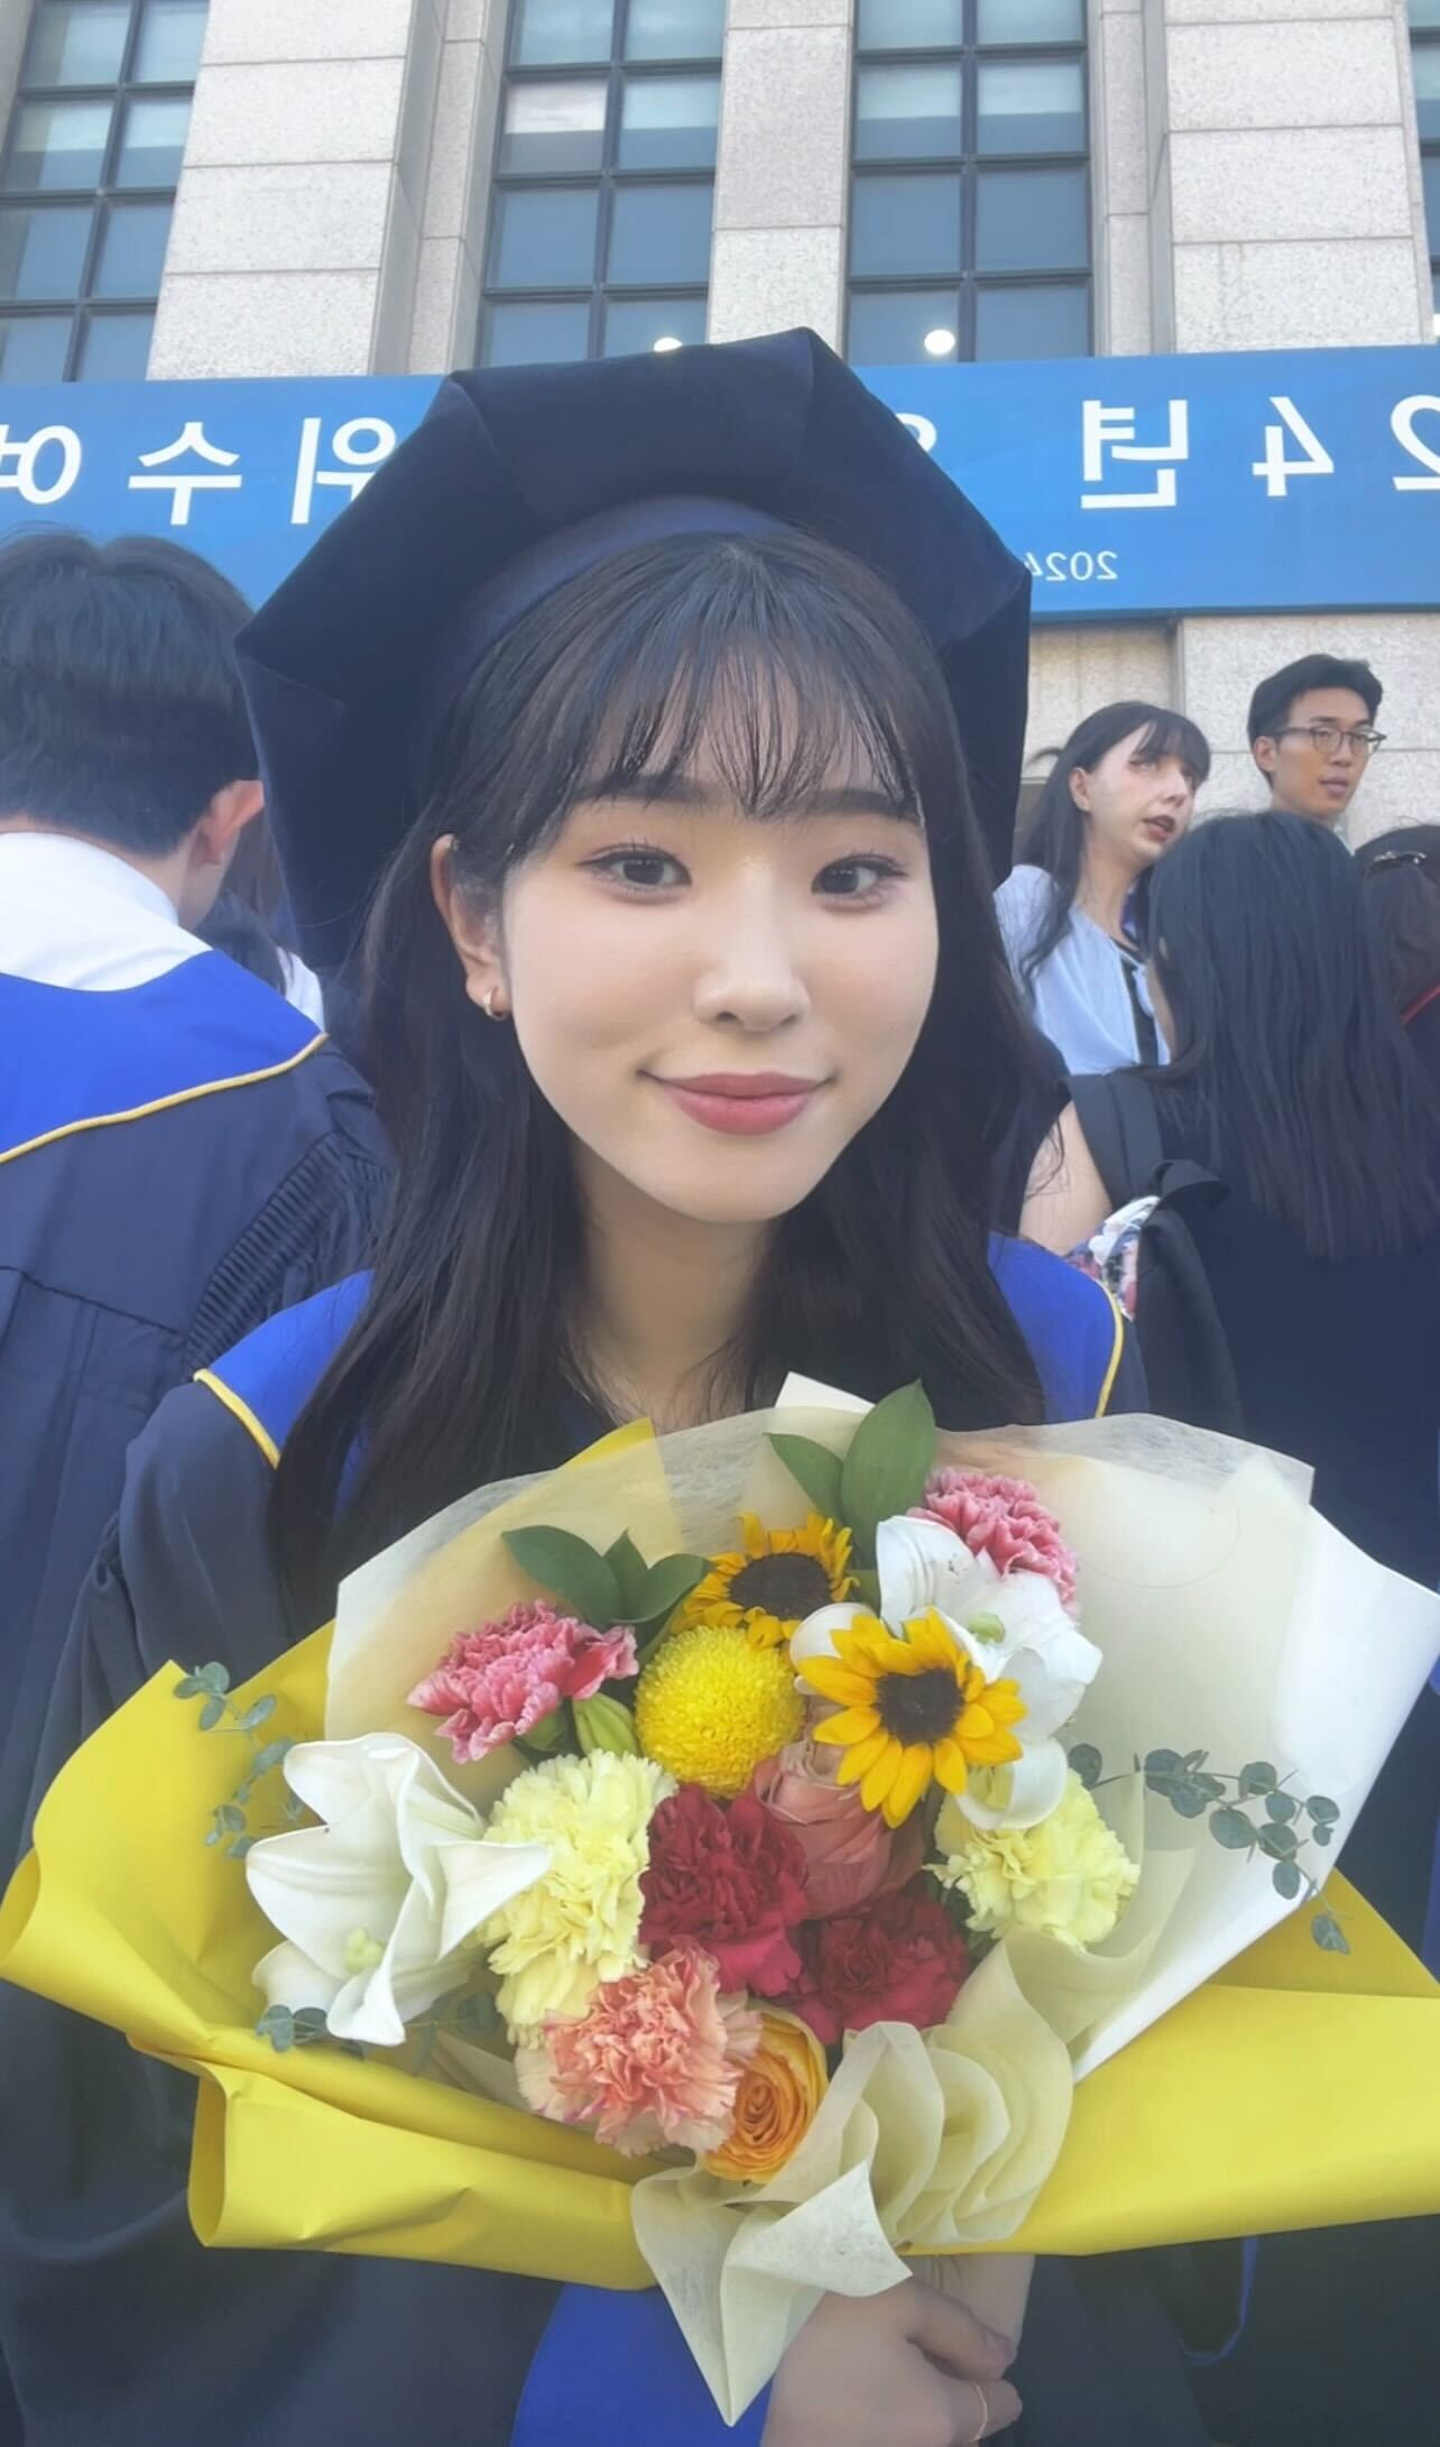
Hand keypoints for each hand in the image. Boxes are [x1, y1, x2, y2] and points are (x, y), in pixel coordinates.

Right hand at [762, 2276, 1021, 2445]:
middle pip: (969, 2420)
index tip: (949, 2341)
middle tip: (906, 2344)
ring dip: (920, 2400)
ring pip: (933, 2429)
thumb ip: (960, 2329)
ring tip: (879, 2363)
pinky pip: (902, 2435)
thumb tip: (1003, 2356)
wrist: (753, 2385)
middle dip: (952, 2384)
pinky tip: (860, 2387)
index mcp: (946, 2416)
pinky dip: (893, 2414)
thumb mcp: (897, 2303)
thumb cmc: (828, 2342)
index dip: (985, 2366)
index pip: (1004, 2403)